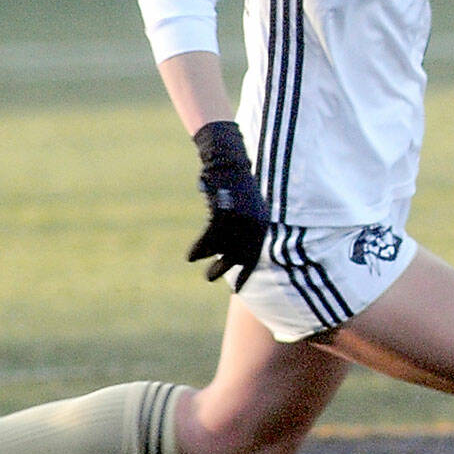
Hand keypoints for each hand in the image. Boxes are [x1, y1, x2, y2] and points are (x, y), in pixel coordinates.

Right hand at [188, 121, 269, 289]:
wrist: (230, 162)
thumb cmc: (239, 185)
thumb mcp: (250, 208)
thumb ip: (246, 230)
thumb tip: (234, 254)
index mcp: (262, 225)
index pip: (254, 257)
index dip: (245, 275)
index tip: (238, 291)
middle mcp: (253, 226)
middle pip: (237, 257)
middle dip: (222, 270)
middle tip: (209, 278)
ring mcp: (238, 221)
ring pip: (219, 249)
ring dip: (206, 256)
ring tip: (196, 262)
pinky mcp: (222, 215)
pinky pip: (207, 240)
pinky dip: (198, 249)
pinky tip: (190, 257)